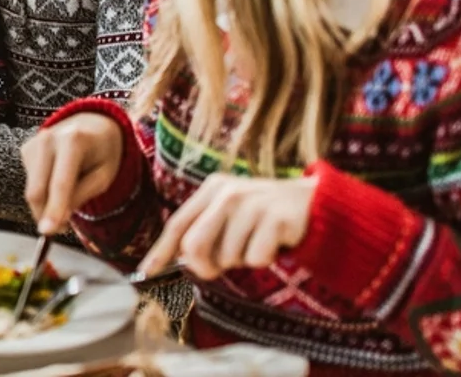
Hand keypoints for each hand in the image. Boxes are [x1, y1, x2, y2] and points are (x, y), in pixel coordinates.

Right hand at [22, 111, 126, 235]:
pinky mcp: (26, 149)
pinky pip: (31, 182)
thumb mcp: (104, 176)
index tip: (48, 231)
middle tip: (61, 229)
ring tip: (68, 198)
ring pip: (32, 189)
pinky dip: (44, 191)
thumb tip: (57, 220)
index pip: (60, 182)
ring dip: (46, 205)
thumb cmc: (103, 152)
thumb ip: (81, 196)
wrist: (91, 124)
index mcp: (73, 141)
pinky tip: (58, 181)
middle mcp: (47, 139)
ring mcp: (33, 143)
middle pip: (37, 189)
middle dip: (45, 215)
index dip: (54, 209)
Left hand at [139, 174, 317, 280]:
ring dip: (241, 260)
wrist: (314, 204)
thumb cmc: (265, 215)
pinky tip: (275, 243)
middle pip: (195, 246)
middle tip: (218, 269)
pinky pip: (256, 258)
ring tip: (257, 242)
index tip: (145, 272)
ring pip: (228, 257)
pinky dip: (264, 259)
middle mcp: (227, 193)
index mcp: (212, 189)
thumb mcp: (232, 214)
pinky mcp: (275, 219)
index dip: (160, 251)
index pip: (178, 224)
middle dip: (203, 266)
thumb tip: (182, 260)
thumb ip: (206, 230)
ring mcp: (252, 204)